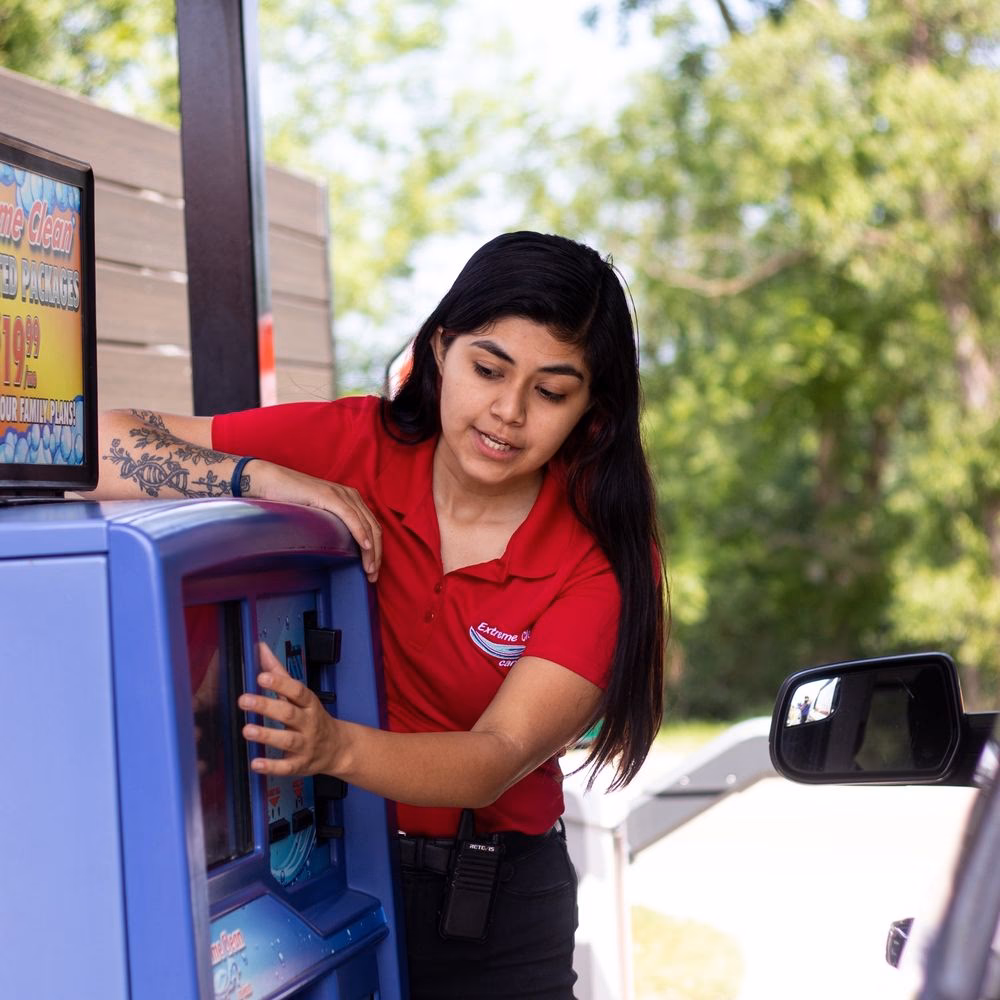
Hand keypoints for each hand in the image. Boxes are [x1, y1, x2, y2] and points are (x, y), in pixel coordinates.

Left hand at [238, 643, 340, 776]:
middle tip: (244, 700)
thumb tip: (260, 647)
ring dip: (267, 735)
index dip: (280, 683)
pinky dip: (272, 766)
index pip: (297, 691)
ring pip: (288, 740)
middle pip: (289, 713)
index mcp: (309, 704)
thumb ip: (279, 672)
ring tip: (247, 730)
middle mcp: (308, 723)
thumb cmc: (312, 717)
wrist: (338, 748)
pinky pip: (286, 767)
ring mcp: (305, 745)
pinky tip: (255, 764)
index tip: (262, 677)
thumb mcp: (300, 694)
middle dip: (267, 707)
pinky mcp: (300, 765)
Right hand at [251, 461, 381, 581]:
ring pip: (366, 525)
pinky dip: (361, 533)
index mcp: (350, 499)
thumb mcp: (318, 516)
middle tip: (373, 577)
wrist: (269, 482)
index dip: (377, 551)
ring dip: (371, 551)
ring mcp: (341, 494)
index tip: (373, 571)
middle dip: (376, 555)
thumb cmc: (289, 501)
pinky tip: (365, 547)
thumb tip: (337, 551)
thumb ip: (331, 526)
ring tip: (369, 570)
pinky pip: (351, 517)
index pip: (372, 527)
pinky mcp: (330, 496)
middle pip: (374, 528)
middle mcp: (350, 495)